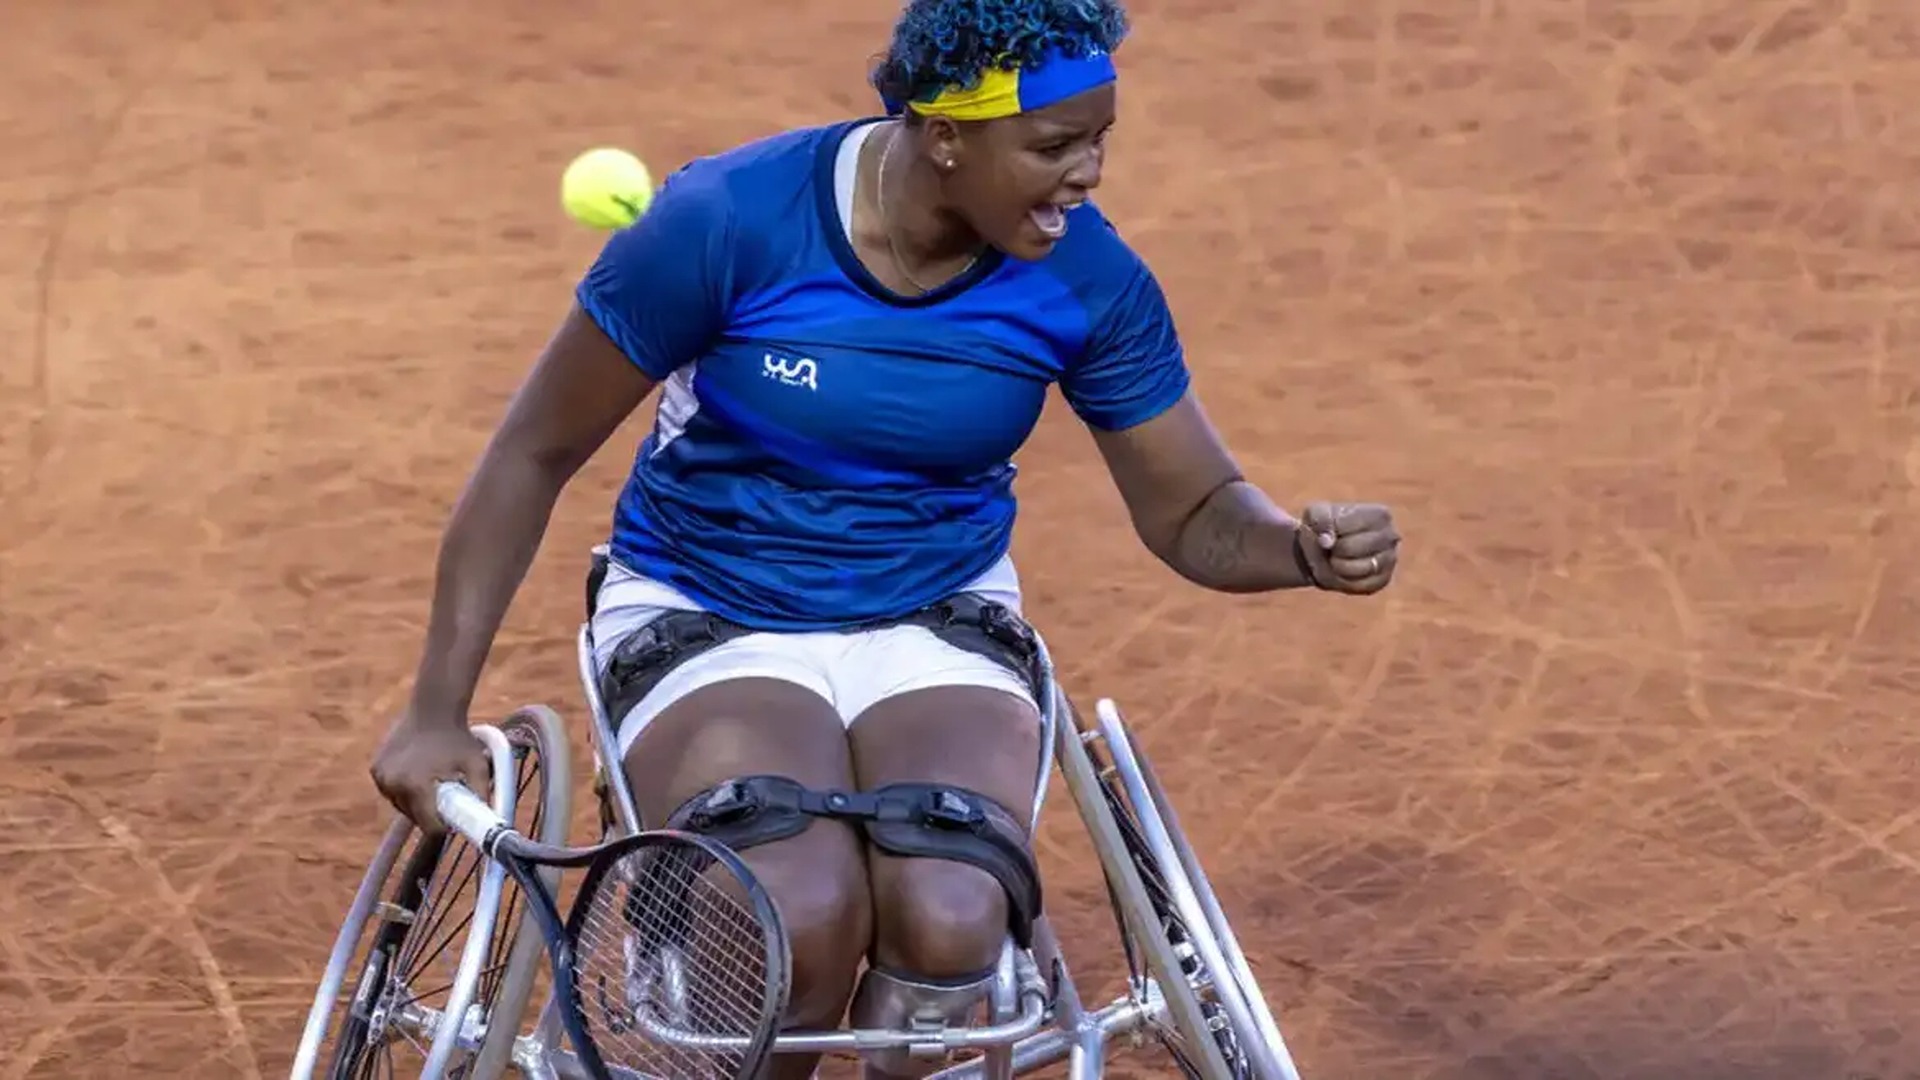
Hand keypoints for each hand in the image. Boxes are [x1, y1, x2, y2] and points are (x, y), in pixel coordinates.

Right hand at [369, 705, 490, 833]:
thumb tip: (490, 821)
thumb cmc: (458, 737)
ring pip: (401, 806)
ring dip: (416, 803)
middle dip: (431, 814)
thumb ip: (483, 794)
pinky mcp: (375, 770)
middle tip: (447, 797)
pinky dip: (404, 790)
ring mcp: (381, 777)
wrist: (433, 708)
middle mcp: (393, 784)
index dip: (445, 827)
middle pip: (415, 817)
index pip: (430, 827)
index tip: (455, 819)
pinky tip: (418, 774)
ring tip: (432, 783)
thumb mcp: (477, 764)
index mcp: (416, 787)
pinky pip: (392, 792)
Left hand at [1293, 502, 1399, 594]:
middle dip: (1334, 550)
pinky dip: (1346, 581)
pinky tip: (1345, 571)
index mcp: (1380, 514)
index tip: (1329, 529)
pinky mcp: (1384, 580)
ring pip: (1358, 569)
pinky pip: (1362, 585)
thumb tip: (1328, 541)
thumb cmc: (1324, 527)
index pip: (1344, 525)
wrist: (1324, 550)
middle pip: (1350, 548)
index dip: (1329, 529)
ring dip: (1338, 566)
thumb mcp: (1316, 515)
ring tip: (1338, 558)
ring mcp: (1390, 559)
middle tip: (1334, 547)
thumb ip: (1321, 521)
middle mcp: (1391, 536)